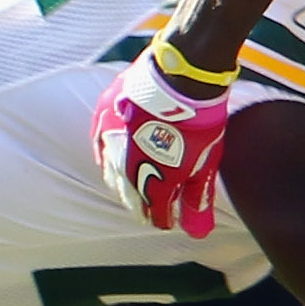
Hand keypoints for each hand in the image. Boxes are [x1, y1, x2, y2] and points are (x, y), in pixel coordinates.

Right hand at [92, 39, 237, 237]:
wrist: (183, 74)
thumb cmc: (198, 119)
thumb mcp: (205, 163)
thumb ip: (196, 199)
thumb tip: (197, 231)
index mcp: (152, 183)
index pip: (154, 214)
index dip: (162, 219)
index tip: (168, 220)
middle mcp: (125, 168)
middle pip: (131, 196)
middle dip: (142, 203)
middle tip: (150, 208)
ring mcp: (111, 142)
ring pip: (112, 174)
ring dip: (124, 182)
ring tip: (133, 185)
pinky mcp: (103, 118)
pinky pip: (99, 146)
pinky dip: (106, 157)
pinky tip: (109, 161)